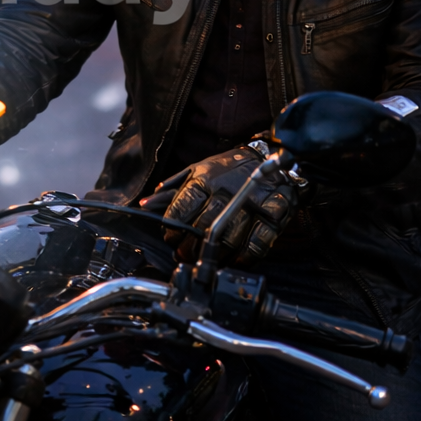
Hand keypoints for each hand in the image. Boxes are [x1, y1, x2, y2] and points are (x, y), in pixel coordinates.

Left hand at [144, 145, 301, 262]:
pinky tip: (234, 260)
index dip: (172, 229)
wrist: (271, 159)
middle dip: (189, 248)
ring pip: (228, 239)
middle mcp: (228, 191)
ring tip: (205, 260)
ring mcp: (253, 204)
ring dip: (214, 256)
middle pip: (203, 228)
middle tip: (184, 255)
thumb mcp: (199, 171)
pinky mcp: (274, 215)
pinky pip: (257, 245)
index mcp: (206, 178)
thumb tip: (146, 205)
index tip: (170, 238)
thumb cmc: (230, 169)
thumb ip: (173, 190)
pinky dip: (243, 258)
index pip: (181, 208)